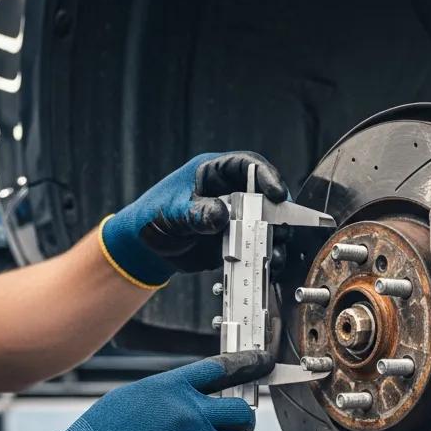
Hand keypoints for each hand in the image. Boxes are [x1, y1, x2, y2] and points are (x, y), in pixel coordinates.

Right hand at [3, 351, 272, 430]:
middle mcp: (189, 412)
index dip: (247, 364)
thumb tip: (194, 402)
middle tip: (232, 430)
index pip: (220, 368)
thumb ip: (167, 399)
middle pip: (241, 413)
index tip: (263, 362)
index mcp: (171, 388)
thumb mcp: (130, 401)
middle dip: (240, 423)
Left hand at [99, 151, 286, 287]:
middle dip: (278, 212)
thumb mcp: (173, 212)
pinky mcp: (236, 241)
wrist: (148, 249)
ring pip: (266, 224)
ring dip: (274, 239)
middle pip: (265, 197)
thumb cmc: (154, 217)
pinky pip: (257, 246)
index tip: (277, 194)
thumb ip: (196, 213)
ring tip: (275, 252)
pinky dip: (264, 256)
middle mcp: (230, 193)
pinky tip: (267, 264)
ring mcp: (236, 218)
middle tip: (282, 228)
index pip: (248, 166)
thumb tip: (222, 215)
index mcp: (214, 173)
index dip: (267, 177)